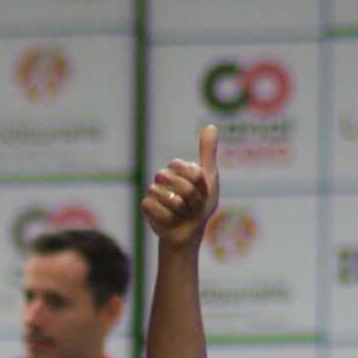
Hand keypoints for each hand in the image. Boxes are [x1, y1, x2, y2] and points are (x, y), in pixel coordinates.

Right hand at [143, 124, 219, 248]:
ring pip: (171, 199)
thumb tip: (211, 126)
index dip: (201, 187)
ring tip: (183, 214)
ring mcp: (153, 190)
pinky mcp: (146, 206)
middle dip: (194, 201)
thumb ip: (208, 153)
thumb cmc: (201, 205)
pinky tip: (171, 220)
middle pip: (183, 186)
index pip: (193, 172)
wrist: (189, 231)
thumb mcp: (210, 178)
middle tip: (193, 207)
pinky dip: (171, 219)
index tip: (202, 193)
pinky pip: (160, 211)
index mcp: (177, 167)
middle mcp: (163, 176)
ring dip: (184, 212)